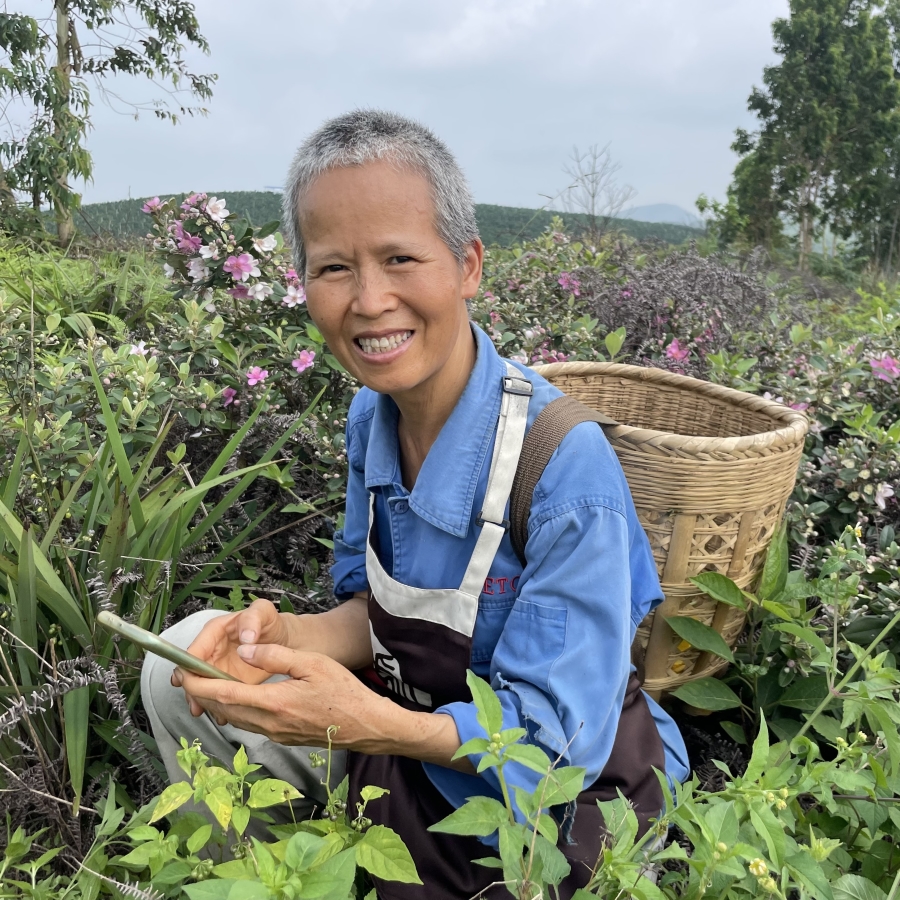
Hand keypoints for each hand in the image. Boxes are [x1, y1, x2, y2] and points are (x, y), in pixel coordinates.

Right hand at [171, 598, 290, 708]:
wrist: (281, 636)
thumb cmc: (269, 622)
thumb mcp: (263, 612)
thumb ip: (253, 620)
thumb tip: (246, 637)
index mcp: (215, 631)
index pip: (196, 649)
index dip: (190, 665)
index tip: (190, 681)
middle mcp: (211, 648)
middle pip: (193, 670)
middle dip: (192, 687)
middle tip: (196, 703)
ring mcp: (217, 664)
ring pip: (201, 683)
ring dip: (200, 698)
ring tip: (203, 711)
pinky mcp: (225, 678)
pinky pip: (215, 691)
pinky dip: (214, 702)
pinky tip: (220, 714)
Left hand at [178, 643, 391, 748]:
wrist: (364, 726)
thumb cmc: (343, 692)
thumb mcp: (313, 663)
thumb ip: (276, 655)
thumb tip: (246, 649)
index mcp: (275, 702)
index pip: (226, 694)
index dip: (201, 684)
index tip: (185, 673)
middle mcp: (269, 723)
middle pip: (223, 709)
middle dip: (201, 693)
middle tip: (186, 676)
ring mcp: (274, 733)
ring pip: (233, 718)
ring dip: (215, 702)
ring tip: (204, 684)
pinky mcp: (280, 737)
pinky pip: (247, 723)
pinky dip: (233, 709)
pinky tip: (234, 698)